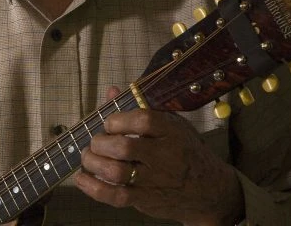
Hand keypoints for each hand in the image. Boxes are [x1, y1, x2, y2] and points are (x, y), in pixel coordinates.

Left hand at [74, 86, 244, 225]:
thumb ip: (140, 108)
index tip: (109, 122)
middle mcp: (165, 156)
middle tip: (96, 141)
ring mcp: (155, 180)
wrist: (208, 190)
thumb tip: (112, 91)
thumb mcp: (171, 124)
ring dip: (93, 162)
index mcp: (172, 132)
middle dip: (101, 142)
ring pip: (116, 172)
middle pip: (124, 148)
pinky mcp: (145, 200)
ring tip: (87, 156)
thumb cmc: (184, 150)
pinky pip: (115, 196)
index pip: (142, 120)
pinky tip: (81, 177)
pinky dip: (92, 187)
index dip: (118, 119)